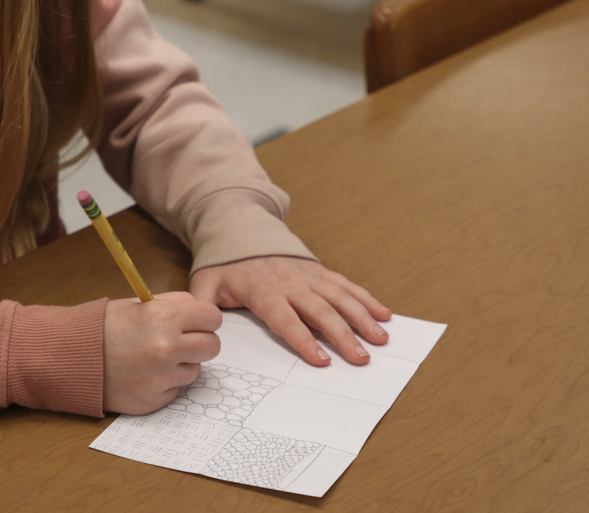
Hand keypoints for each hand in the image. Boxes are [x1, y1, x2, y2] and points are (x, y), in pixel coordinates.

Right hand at [102, 292, 221, 413]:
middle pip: (212, 346)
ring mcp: (161, 378)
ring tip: (153, 357)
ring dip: (181, 364)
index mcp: (165, 318)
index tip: (197, 321)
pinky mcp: (153, 400)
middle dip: (200, 341)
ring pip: (194, 370)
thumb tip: (202, 311)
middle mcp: (167, 349)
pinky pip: (175, 389)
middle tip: (182, 340)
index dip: (205, 318)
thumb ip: (175, 304)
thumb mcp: (140, 304)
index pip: (213, 317)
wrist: (69, 357)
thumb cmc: (104, 327)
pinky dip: (164, 382)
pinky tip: (143, 374)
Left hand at [189, 257, 391, 366]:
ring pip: (341, 298)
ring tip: (380, 340)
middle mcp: (292, 284)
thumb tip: (204, 324)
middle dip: (344, 336)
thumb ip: (204, 303)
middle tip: (361, 358)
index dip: (304, 340)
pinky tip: (384, 314)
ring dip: (363, 318)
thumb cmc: (225, 264)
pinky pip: (347, 285)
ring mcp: (309, 276)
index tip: (322, 359)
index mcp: (265, 292)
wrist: (242, 229)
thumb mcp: (206, 282)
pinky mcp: (320, 271)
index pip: (287, 320)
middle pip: (322, 312)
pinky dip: (367, 299)